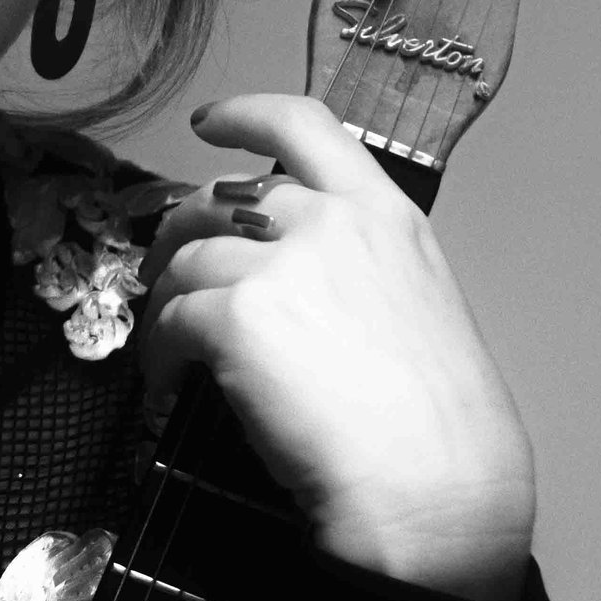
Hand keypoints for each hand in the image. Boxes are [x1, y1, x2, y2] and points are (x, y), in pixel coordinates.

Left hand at [140, 92, 536, 600]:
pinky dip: (158, 354)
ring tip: (169, 353)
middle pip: (224, 197)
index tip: (211, 123)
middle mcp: (331, 224)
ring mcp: (280, 265)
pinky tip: (167, 387)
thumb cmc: (441, 429)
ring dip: (166, 305)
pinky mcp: (235, 316)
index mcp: (385, 216)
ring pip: (188, 261)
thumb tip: (305, 294)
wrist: (432, 485)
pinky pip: (170, 321)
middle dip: (180, 229)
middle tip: (166, 270)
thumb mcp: (420, 311)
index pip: (307, 126)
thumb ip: (359, 274)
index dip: (247, 114)